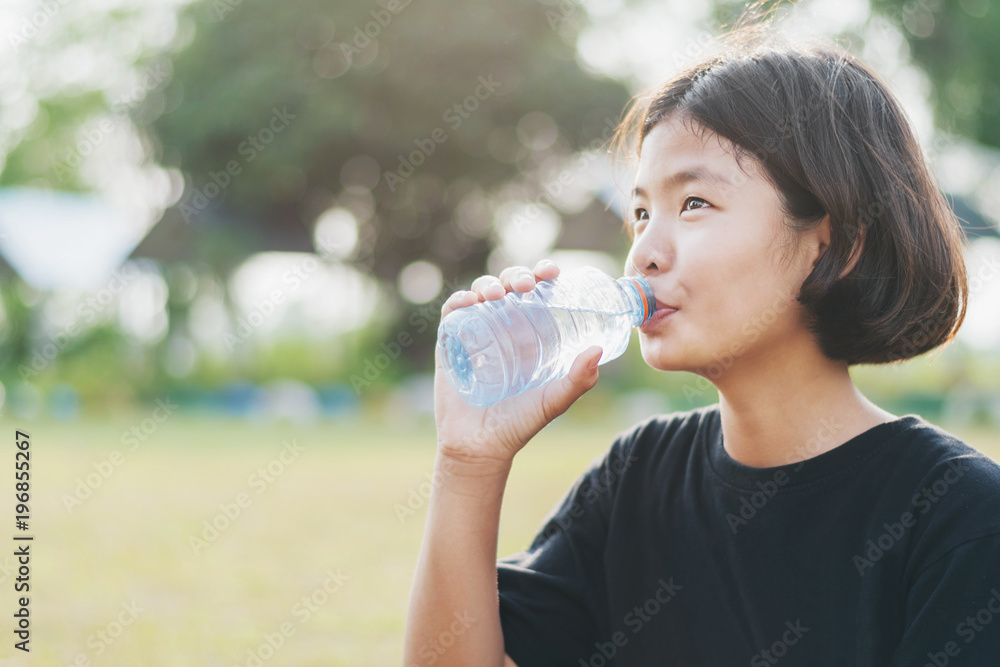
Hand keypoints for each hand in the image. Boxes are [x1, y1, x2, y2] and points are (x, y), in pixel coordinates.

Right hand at [434, 259, 602, 468]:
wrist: (480, 446)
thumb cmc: (520, 423)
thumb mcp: (555, 400)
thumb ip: (579, 380)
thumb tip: (598, 350)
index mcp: (531, 334)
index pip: (537, 294)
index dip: (543, 276)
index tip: (552, 272)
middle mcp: (503, 328)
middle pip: (509, 286)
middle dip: (517, 275)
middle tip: (526, 285)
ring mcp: (475, 332)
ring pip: (481, 293)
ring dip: (489, 283)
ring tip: (498, 294)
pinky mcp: (449, 343)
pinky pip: (451, 313)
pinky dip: (458, 300)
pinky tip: (469, 301)